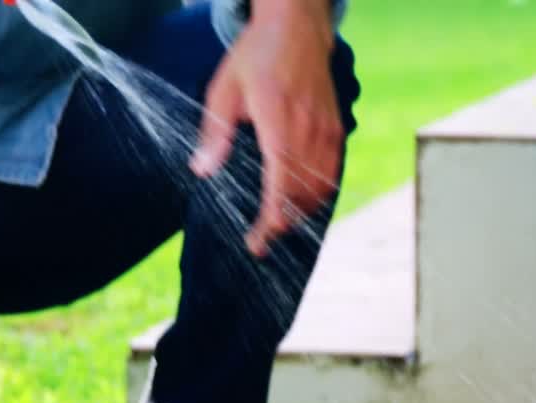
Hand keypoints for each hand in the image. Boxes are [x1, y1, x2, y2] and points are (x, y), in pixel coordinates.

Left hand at [191, 0, 341, 257]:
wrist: (297, 27)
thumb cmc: (256, 56)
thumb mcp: (224, 89)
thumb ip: (214, 132)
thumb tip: (200, 169)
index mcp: (278, 123)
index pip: (280, 186)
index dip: (270, 221)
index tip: (256, 241)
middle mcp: (308, 131)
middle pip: (302, 196)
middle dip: (281, 225)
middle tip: (259, 241)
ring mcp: (326, 131)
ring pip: (319, 189)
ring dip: (299, 213)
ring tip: (276, 224)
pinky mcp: (335, 129)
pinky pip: (330, 173)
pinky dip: (316, 194)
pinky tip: (299, 202)